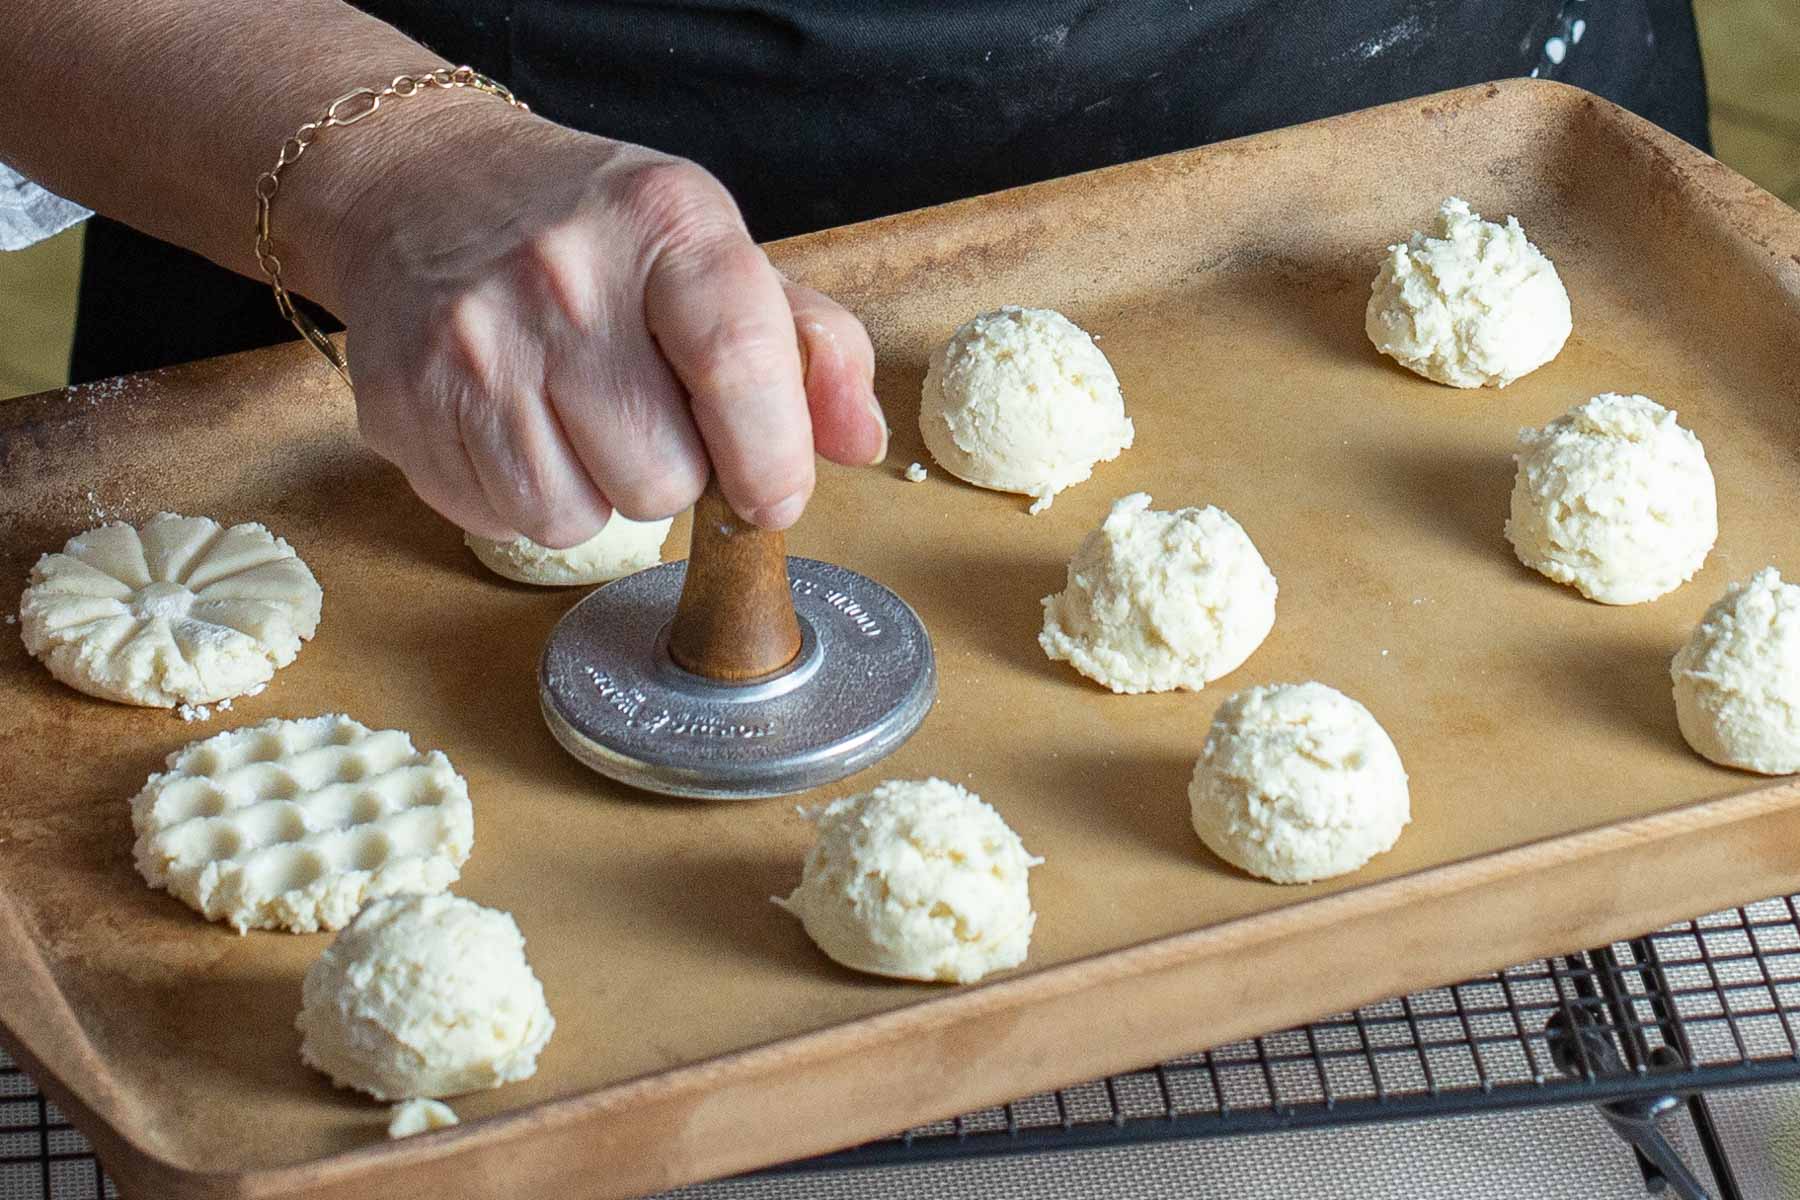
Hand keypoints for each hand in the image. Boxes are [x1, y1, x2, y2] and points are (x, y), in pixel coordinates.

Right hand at [329, 110, 885, 545]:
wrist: (417, 187)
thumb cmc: (590, 233)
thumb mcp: (712, 251)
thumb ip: (807, 346)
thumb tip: (862, 441)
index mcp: (664, 222)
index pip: (737, 362)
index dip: (771, 457)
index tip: (775, 497)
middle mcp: (561, 276)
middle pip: (662, 478)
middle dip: (672, 473)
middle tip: (646, 415)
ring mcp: (471, 343)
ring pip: (578, 518)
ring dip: (595, 494)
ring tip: (577, 417)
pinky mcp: (403, 403)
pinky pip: (504, 520)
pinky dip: (525, 497)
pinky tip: (518, 425)